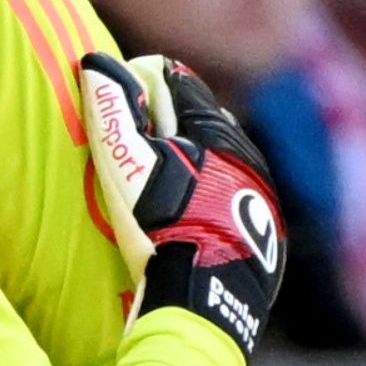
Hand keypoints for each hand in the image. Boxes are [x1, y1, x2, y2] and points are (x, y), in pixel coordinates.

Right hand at [78, 53, 285, 352]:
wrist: (207, 302)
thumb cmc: (162, 226)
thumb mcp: (127, 168)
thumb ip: (113, 111)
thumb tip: (97, 63)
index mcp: (217, 129)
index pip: (174, 78)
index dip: (138, 84)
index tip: (116, 107)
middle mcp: (248, 153)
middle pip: (198, 118)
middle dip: (164, 123)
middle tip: (130, 150)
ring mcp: (263, 192)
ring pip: (219, 158)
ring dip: (190, 161)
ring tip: (158, 189)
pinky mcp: (268, 230)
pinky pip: (233, 193)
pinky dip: (210, 194)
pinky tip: (187, 219)